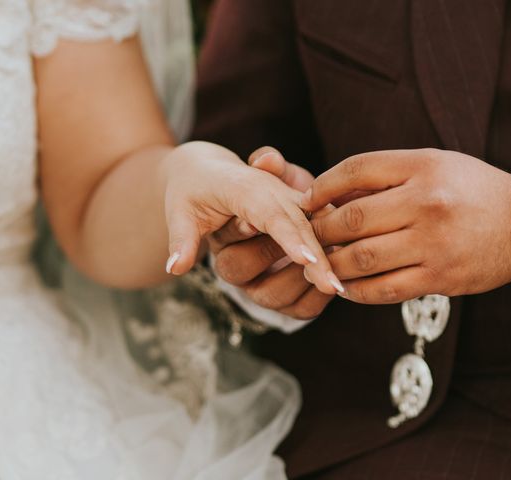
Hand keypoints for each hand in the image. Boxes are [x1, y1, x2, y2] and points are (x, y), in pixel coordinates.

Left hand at [162, 141, 339, 294]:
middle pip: (301, 224)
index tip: (307, 260)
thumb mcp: (180, 211)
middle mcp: (272, 189)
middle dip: (318, 256)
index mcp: (243, 185)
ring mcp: (288, 198)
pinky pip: (317, 228)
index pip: (270, 214)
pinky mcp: (298, 210)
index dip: (289, 238)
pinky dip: (328, 249)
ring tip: (334, 288)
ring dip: (321, 257)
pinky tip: (336, 278)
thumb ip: (181, 239)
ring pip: (312, 228)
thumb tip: (174, 268)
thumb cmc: (192, 190)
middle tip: (333, 287)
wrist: (207, 168)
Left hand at [301, 149, 510, 303]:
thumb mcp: (434, 165)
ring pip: (360, 258)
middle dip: (319, 230)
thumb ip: (387, 175)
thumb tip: (331, 197)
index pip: (356, 170)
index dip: (322, 186)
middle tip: (307, 237)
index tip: (307, 200)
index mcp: (423, 166)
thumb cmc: (472, 190)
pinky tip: (344, 286)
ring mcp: (433, 243)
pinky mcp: (440, 278)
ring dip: (331, 263)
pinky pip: (383, 289)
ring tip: (321, 262)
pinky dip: (356, 291)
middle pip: (351, 218)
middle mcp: (426, 203)